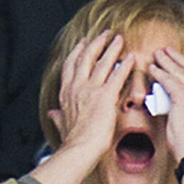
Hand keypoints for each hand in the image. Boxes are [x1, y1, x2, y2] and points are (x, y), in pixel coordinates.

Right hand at [47, 32, 133, 168]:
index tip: (83, 43)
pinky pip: (117, 76)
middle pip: (85, 57)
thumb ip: (58, 116)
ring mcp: (91, 90)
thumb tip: (52, 114)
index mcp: (66, 93)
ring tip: (118, 39)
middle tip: (104, 34)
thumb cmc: (73, 141)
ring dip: (112, 48)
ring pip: (102, 62)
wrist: (80, 149)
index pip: (70, 65)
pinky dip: (125, 65)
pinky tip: (131, 58)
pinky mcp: (105, 96)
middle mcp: (77, 87)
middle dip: (96, 43)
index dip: (77, 52)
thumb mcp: (61, 124)